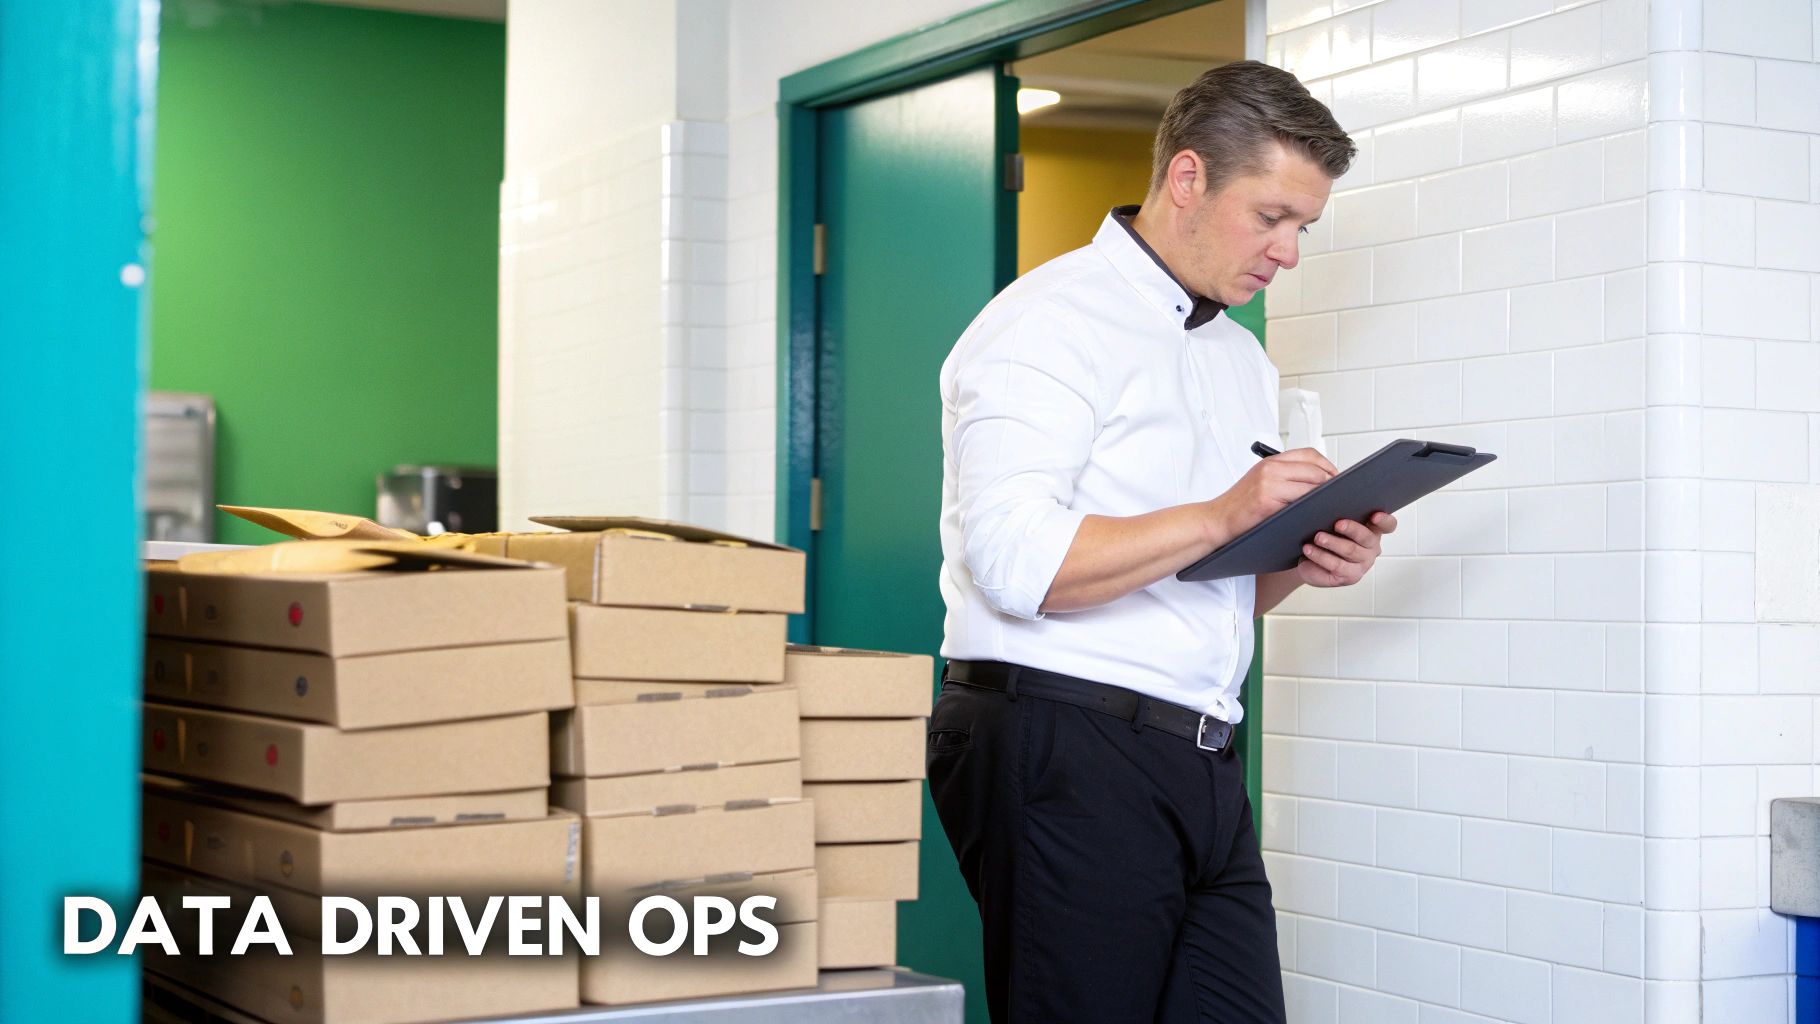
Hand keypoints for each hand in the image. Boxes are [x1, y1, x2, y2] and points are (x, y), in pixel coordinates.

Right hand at [1208, 447, 1336, 541]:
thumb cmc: (1238, 506)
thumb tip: (1317, 479)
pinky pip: (1300, 500)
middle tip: (1337, 494)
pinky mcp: (1268, 500)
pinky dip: (1311, 506)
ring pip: (1311, 483)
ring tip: (1328, 504)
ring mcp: (1269, 483)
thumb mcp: (1260, 482)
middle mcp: (1270, 468)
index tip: (1335, 478)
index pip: (1309, 454)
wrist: (1216, 520)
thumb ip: (1284, 476)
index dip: (1327, 465)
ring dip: (1323, 495)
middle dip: (1330, 481)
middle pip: (1314, 468)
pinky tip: (1314, 513)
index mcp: (1270, 462)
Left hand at [1296, 512, 1397, 587]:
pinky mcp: (1350, 576)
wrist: (1309, 560)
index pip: (1388, 525)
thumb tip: (1331, 491)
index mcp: (1372, 530)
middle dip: (1352, 529)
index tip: (1375, 515)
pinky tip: (1309, 549)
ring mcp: (1362, 563)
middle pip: (1366, 537)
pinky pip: (1336, 565)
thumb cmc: (1324, 535)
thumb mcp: (1332, 521)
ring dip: (1332, 543)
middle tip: (1337, 523)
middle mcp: (1371, 547)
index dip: (1384, 520)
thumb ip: (1339, 509)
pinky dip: (1321, 556)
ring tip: (1317, 537)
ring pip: (1350, 551)